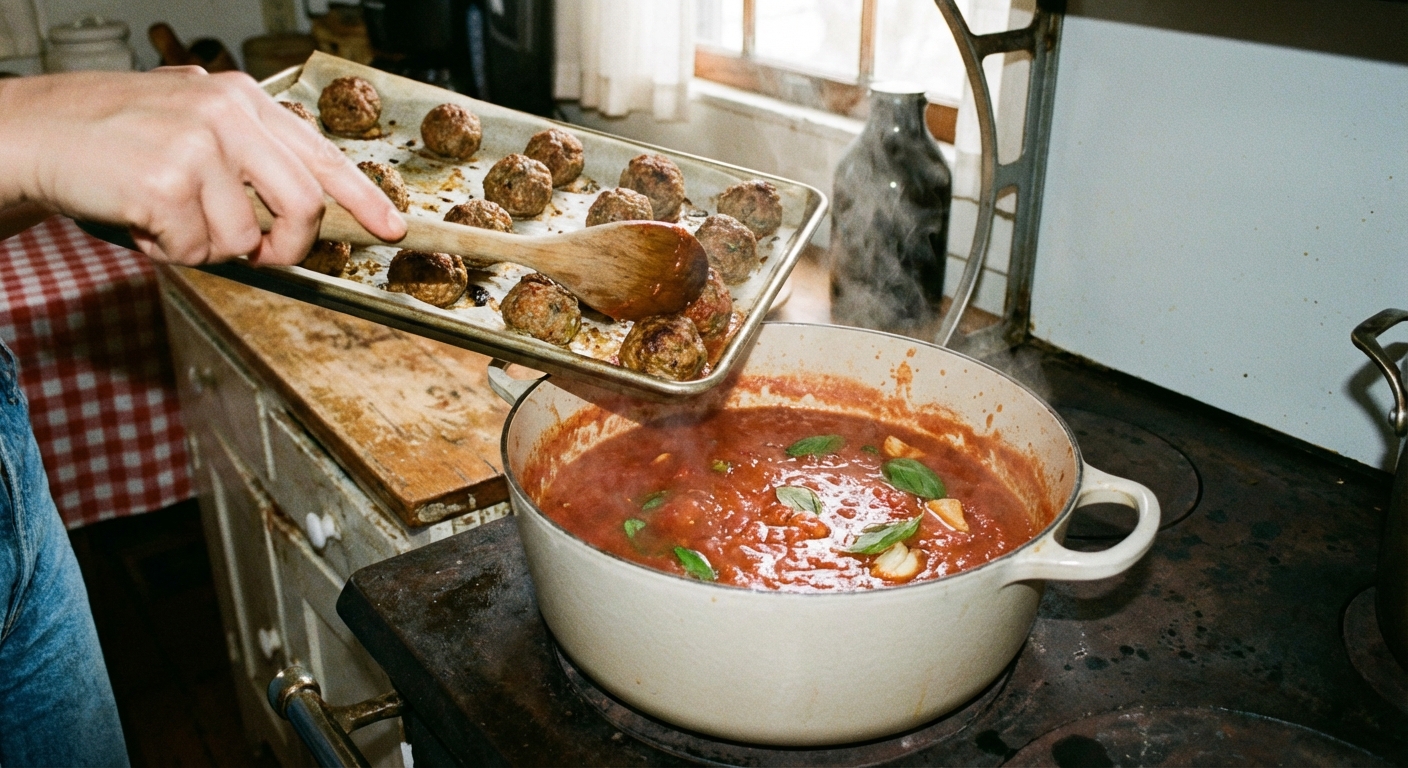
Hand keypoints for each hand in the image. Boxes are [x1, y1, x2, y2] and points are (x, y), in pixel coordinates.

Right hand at [0, 67, 406, 264]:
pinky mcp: (166, 182)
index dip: (363, 199)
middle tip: (259, 257)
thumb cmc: (116, 139)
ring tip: (166, 218)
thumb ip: (248, 156)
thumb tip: (305, 213)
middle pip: (303, 205)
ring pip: (243, 239)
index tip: (391, 229)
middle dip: (286, 247)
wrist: (33, 132)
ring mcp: (198, 146)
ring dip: (206, 248)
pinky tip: (139, 219)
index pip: (322, 155)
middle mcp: (228, 115)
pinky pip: (195, 249)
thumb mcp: (192, 124)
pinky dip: (168, 251)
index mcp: (243, 99)